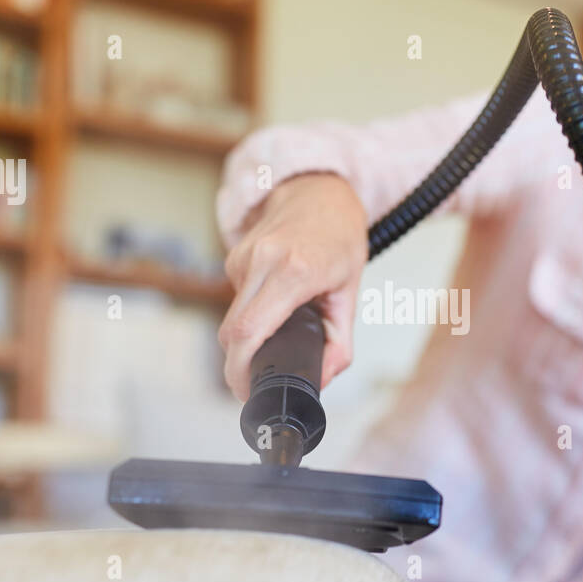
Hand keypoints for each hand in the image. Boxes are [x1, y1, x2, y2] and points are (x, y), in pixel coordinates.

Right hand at [218, 172, 368, 400]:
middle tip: (256, 383)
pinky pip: (235, 298)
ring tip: (278, 330)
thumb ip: (339, 343)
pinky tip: (273, 304)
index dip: (239, 369)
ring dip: (249, 335)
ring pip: (231, 317)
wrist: (319, 190)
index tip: (247, 391)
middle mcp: (263, 261)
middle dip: (238, 365)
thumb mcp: (351, 292)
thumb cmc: (339, 237)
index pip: (248, 331)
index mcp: (294, 271)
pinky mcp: (234, 256)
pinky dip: (251, 312)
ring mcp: (243, 256)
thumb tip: (322, 380)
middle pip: (231, 332)